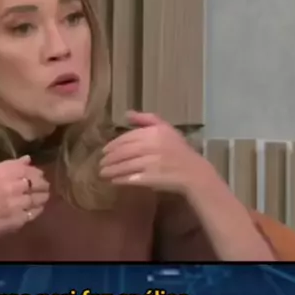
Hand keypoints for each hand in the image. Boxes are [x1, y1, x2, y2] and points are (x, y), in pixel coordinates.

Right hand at [0, 156, 49, 253]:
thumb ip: (8, 166)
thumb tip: (27, 159)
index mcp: (1, 173)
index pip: (27, 169)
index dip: (36, 171)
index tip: (38, 174)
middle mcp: (11, 187)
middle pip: (37, 182)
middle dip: (42, 184)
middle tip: (43, 186)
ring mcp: (16, 205)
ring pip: (39, 198)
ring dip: (42, 196)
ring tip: (41, 196)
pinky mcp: (19, 220)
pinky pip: (35, 212)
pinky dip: (37, 209)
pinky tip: (34, 208)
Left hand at [99, 111, 216, 198]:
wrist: (194, 172)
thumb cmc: (179, 150)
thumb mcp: (166, 128)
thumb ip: (146, 119)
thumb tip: (126, 114)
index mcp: (154, 132)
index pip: (127, 138)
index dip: (113, 144)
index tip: (104, 150)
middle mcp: (151, 146)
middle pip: (123, 152)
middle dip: (109, 158)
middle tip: (100, 162)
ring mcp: (151, 162)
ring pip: (125, 165)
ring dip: (111, 169)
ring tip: (102, 173)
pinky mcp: (151, 177)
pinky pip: (131, 178)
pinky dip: (120, 179)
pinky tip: (114, 181)